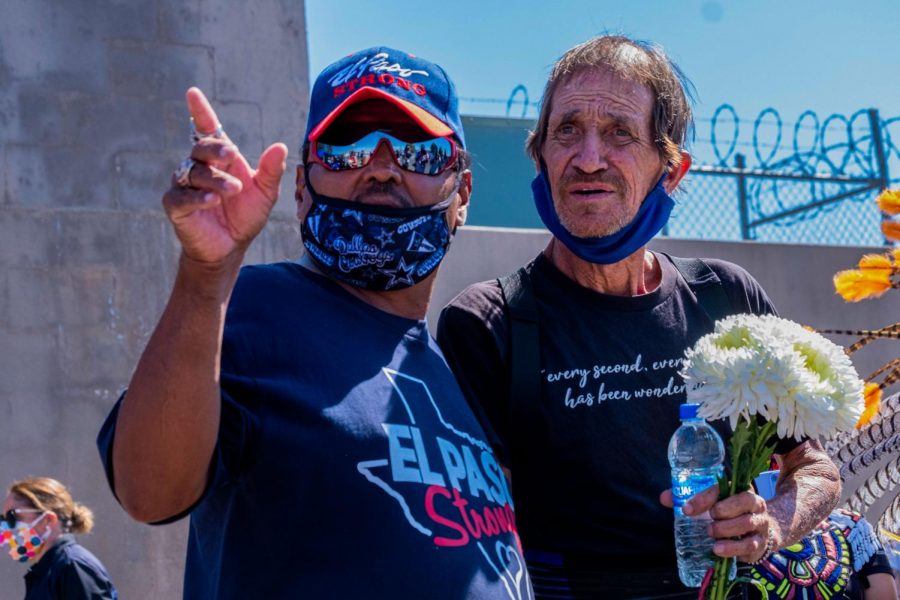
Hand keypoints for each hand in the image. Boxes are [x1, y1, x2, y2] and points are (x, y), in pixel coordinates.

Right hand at [163, 87, 287, 265]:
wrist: (231, 247)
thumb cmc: (245, 216)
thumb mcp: (265, 193)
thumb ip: (271, 171)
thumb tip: (281, 146)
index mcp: (219, 160)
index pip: (208, 130)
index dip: (200, 111)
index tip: (193, 93)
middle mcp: (199, 167)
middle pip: (200, 148)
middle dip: (214, 148)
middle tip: (231, 154)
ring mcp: (185, 185)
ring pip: (193, 172)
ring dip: (214, 179)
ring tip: (233, 191)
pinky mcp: (175, 205)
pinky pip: (181, 196)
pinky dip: (197, 197)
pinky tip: (212, 200)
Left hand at [659, 487, 775, 562]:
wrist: (760, 531)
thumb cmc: (729, 512)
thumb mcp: (712, 503)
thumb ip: (687, 498)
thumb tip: (664, 498)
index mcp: (739, 489)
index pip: (724, 487)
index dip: (705, 497)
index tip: (687, 509)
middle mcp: (754, 504)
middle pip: (744, 501)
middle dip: (724, 510)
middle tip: (708, 519)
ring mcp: (759, 523)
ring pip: (747, 523)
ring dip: (727, 530)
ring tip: (711, 534)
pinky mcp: (760, 543)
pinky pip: (750, 545)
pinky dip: (733, 548)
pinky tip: (719, 549)